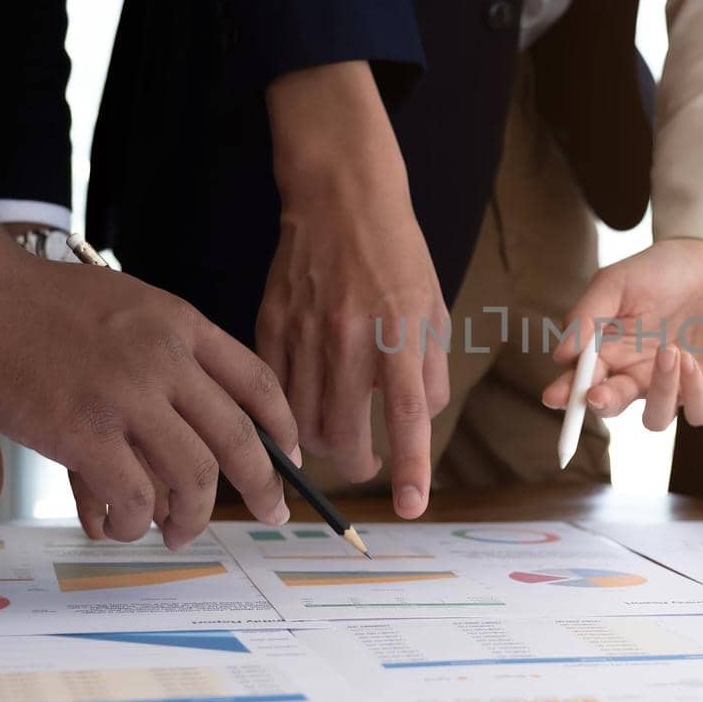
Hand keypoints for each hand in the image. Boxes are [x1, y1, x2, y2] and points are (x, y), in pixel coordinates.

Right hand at [0, 213, 298, 548]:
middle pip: (239, 439)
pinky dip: (133, 520)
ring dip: (191, 517)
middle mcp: (167, 360)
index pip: (256, 381)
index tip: (291, 455)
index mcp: (181, 325)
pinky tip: (120, 526)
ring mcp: (128, 397)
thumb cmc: (34, 301)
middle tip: (270, 514)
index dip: (282, 425)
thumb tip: (179, 416)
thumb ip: (158, 360)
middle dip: (263, 486)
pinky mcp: (83, 431)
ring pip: (193, 476)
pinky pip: (133, 495)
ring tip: (178, 534)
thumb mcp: (123, 306)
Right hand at [257, 61, 449, 518]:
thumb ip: (428, 369)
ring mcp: (304, 331)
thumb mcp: (432, 307)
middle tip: (365, 464)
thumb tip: (418, 419)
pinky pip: (272, 389)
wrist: (339, 194)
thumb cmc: (396, 252)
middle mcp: (350, 337)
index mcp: (398, 332)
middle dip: (355, 464)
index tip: (411, 507)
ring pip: (300, 421)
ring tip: (333, 438)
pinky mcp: (270, 322)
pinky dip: (285, 409)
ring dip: (318, 445)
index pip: (407, 416)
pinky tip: (300, 402)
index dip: (409, 467)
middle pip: (341, 434)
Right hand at [541, 239, 702, 430]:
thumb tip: (560, 356)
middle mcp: (636, 375)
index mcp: (608, 354)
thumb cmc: (657, 272)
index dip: (566, 395)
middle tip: (597, 394)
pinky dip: (692, 392)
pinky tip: (688, 359)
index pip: (581, 383)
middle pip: (614, 406)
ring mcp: (671, 385)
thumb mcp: (615, 283)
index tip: (554, 397)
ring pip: (656, 418)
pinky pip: (698, 411)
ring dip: (659, 393)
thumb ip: (587, 316)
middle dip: (604, 403)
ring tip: (667, 352)